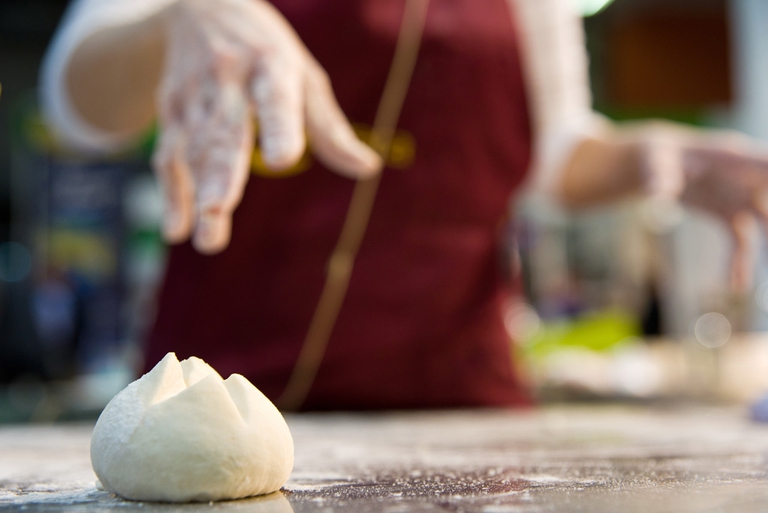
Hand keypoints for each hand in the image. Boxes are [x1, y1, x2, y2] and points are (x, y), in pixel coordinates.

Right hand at [152, 0, 380, 253]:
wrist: (201, 6)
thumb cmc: (268, 52)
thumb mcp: (304, 75)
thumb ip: (330, 127)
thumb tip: (368, 169)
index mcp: (270, 66)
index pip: (276, 100)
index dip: (278, 128)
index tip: (283, 160)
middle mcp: (227, 79)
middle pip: (224, 132)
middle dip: (222, 174)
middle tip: (219, 212)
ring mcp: (194, 96)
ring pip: (195, 150)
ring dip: (197, 196)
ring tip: (207, 240)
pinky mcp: (171, 111)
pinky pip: (169, 156)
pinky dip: (172, 194)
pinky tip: (178, 231)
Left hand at [640, 124, 767, 290]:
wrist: (653, 164)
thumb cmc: (656, 157)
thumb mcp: (653, 163)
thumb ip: (659, 178)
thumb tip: (656, 197)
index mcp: (733, 158)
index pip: (767, 164)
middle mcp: (745, 178)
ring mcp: (740, 198)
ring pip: (765, 224)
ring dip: (766, 248)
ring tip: (753, 279)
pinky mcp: (729, 215)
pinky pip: (740, 241)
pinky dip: (739, 262)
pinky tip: (735, 284)